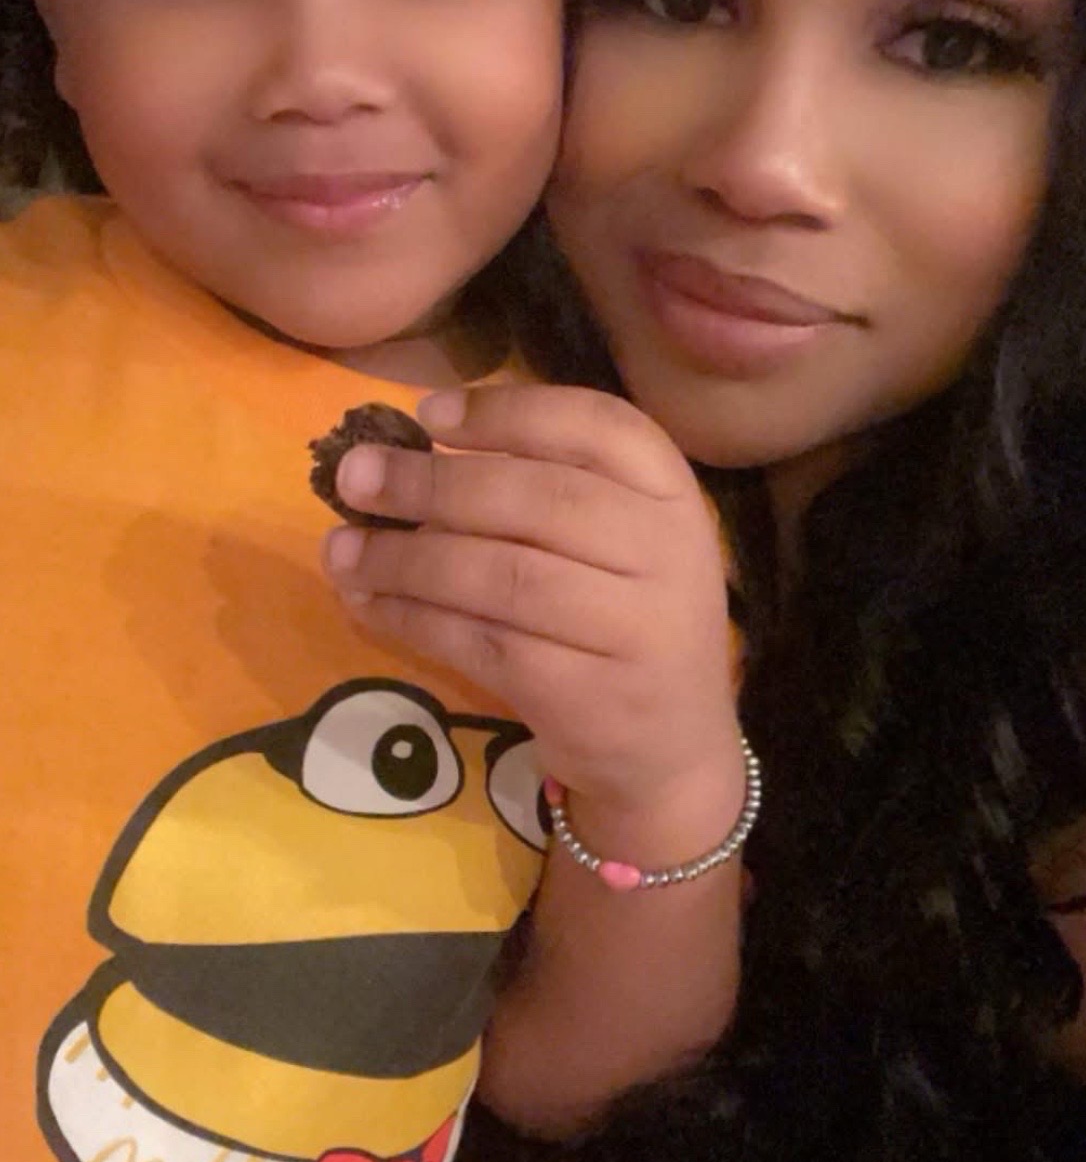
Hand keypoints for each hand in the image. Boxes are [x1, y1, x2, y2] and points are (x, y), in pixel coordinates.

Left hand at [323, 384, 743, 856]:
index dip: (508, 412)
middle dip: (432, 484)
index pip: (597, 427)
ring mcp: (633, 628)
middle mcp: (664, 553)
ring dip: (406, 558)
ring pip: (502, 575)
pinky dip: (414, 619)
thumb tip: (404, 452)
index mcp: (671, 495)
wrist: (669, 749)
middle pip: (537, 499)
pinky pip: (483, 642)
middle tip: (354, 478)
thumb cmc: (621, 620)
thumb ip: (539, 489)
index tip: (428, 414)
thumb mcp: (615, 541)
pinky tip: (369, 603)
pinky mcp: (586, 694)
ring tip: (339, 549)